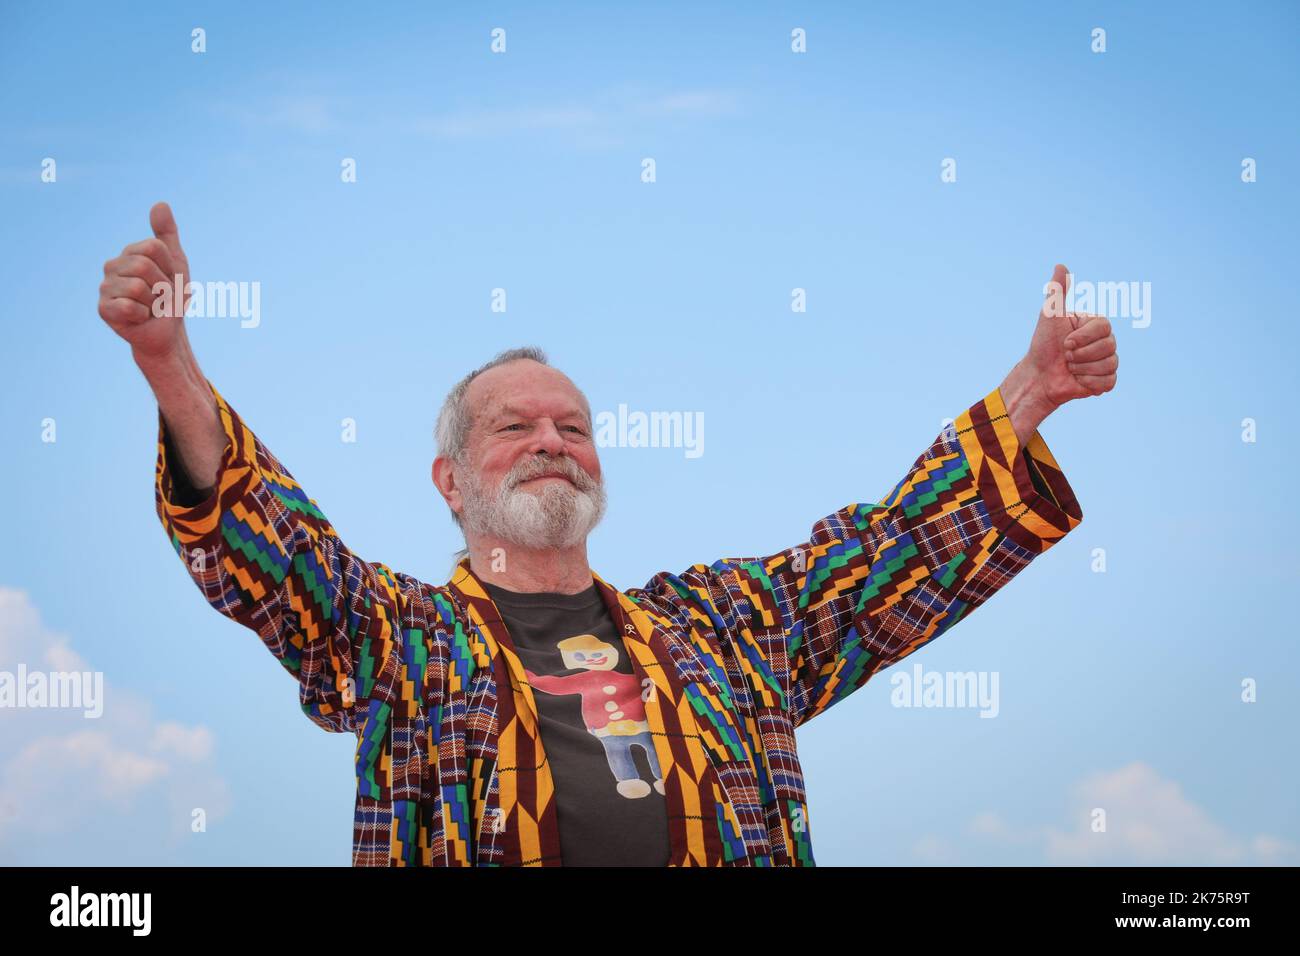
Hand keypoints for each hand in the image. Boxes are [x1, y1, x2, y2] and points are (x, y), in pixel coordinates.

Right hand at [98, 202, 192, 361]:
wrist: (167, 331)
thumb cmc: (171, 297)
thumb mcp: (175, 262)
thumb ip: (167, 234)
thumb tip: (160, 203)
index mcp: (128, 253)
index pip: (153, 247)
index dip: (169, 267)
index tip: (168, 279)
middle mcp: (112, 266)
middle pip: (144, 266)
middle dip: (163, 286)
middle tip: (160, 297)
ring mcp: (105, 287)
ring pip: (138, 287)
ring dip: (155, 302)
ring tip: (151, 307)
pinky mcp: (103, 309)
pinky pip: (130, 306)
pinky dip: (143, 315)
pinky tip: (139, 318)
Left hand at [1025, 263, 1118, 408]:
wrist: (1039, 375)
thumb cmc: (1043, 345)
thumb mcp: (1049, 316)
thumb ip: (1058, 292)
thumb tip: (1060, 265)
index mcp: (1096, 325)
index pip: (1105, 326)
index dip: (1083, 337)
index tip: (1065, 341)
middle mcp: (1105, 341)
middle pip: (1110, 345)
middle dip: (1080, 354)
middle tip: (1066, 356)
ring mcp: (1107, 361)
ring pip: (1109, 363)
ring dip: (1083, 368)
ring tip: (1071, 367)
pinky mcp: (1106, 380)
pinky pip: (1108, 381)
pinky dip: (1089, 382)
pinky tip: (1077, 379)